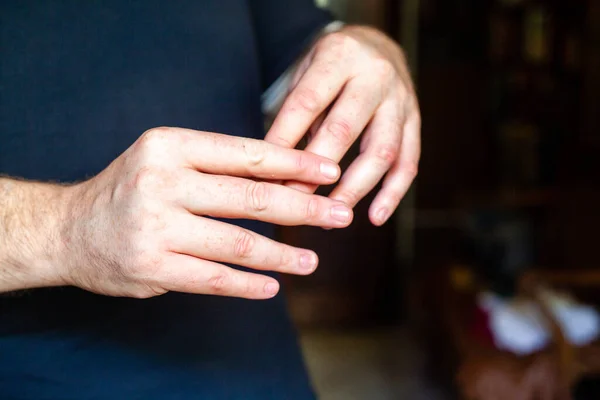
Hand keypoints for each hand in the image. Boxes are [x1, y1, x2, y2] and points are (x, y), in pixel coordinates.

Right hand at [59, 127, 351, 298]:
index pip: (247, 154)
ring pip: (238, 244)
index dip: (295, 163)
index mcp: (170, 146)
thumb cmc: (130, 189)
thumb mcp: (165, 159)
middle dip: (304, 208)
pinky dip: (249, 285)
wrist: (68, 228)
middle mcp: (162, 182)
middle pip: (251, 198)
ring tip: (311, 261)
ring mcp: (156, 227)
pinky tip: (273, 286)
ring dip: (283, 254)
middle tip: (340, 215)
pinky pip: (214, 279)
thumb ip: (216, 166)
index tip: (330, 172)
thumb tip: (286, 178)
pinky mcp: (152, 268)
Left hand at [265, 25, 419, 225]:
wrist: (375, 44)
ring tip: (333, 214)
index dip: (286, 140)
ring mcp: (401, 99)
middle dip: (318, 169)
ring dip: (356, 187)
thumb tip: (278, 167)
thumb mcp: (306, 72)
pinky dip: (393, 193)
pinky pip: (408, 162)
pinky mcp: (415, 121)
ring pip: (382, 150)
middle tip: (295, 198)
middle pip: (345, 128)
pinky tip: (375, 217)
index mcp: (340, 56)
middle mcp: (375, 76)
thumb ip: (296, 112)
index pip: (308, 102)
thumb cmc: (330, 65)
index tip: (267, 172)